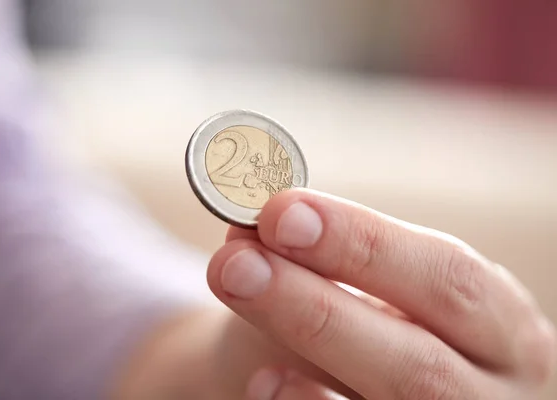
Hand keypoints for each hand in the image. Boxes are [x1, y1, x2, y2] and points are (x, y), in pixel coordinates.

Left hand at [207, 189, 555, 398]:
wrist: (365, 384)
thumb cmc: (375, 326)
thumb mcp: (365, 287)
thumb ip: (315, 263)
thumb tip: (247, 239)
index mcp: (499, 323)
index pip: (448, 277)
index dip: (363, 243)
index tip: (283, 213)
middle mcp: (492, 389)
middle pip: (421, 362)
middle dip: (320, 308)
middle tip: (240, 264)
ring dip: (309, 352)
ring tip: (239, 304)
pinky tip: (263, 384)